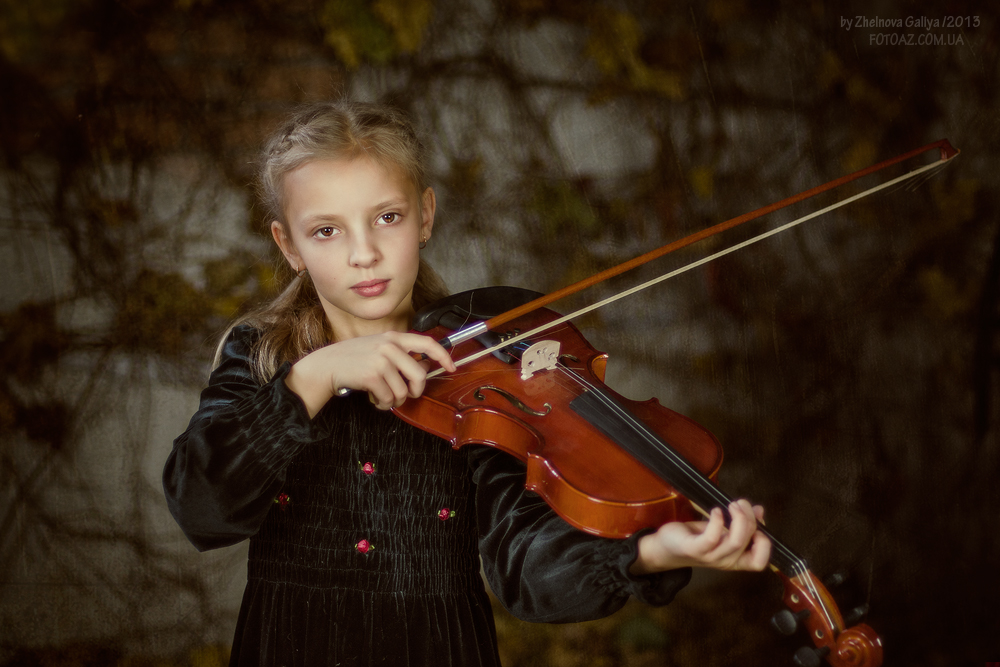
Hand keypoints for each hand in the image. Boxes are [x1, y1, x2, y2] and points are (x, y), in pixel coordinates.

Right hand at [284, 331, 456, 414]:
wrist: (326, 365)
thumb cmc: (353, 359)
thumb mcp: (378, 348)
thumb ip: (400, 354)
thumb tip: (423, 366)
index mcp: (393, 337)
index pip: (427, 342)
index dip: (443, 355)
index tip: (451, 367)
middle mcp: (389, 346)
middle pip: (419, 375)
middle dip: (415, 391)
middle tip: (406, 395)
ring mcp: (380, 360)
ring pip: (403, 391)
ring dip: (393, 400)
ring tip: (381, 395)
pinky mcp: (372, 375)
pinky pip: (388, 398)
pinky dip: (382, 404)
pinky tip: (373, 397)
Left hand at [630, 499, 770, 574]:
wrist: (666, 546)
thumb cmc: (696, 538)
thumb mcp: (722, 530)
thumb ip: (741, 522)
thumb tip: (758, 510)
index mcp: (735, 559)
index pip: (759, 563)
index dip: (765, 545)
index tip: (758, 525)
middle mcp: (724, 561)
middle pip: (747, 543)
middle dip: (749, 518)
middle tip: (741, 503)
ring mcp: (709, 556)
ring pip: (735, 542)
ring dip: (738, 518)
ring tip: (732, 504)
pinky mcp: (694, 548)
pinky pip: (712, 538)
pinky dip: (718, 521)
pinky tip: (716, 511)